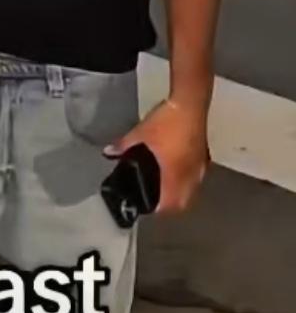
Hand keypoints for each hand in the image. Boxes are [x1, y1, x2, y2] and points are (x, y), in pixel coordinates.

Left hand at [103, 98, 209, 216]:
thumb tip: (108, 152)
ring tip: (163, 186)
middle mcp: (191, 178)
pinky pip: (194, 178)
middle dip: (168, 204)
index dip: (156, 208)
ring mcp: (200, 168)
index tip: (145, 204)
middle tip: (152, 197)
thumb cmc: (166, 123)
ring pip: (190, 191)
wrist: (190, 103)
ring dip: (178, 193)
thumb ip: (123, 146)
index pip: (168, 206)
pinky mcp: (204, 158)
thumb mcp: (140, 134)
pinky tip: (175, 169)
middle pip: (182, 203)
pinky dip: (185, 180)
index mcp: (175, 177)